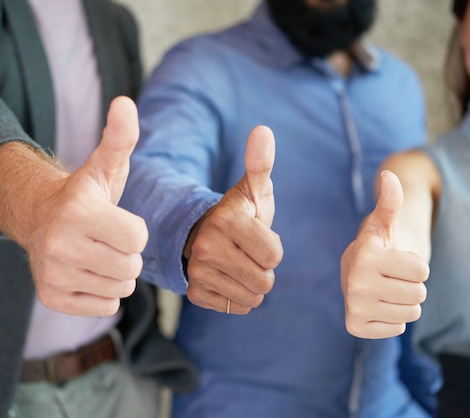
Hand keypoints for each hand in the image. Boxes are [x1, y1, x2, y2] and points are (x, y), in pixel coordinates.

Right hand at [24, 96, 147, 315]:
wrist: (39, 218)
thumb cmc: (85, 194)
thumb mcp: (105, 166)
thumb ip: (121, 137)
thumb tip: (126, 103)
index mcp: (78, 211)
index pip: (138, 237)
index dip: (134, 229)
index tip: (116, 220)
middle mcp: (59, 244)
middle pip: (131, 266)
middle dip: (127, 253)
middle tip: (106, 239)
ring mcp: (52, 273)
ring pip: (120, 288)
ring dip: (117, 274)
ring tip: (97, 254)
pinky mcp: (51, 298)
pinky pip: (105, 307)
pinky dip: (103, 292)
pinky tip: (87, 272)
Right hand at [184, 126, 282, 313]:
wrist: (204, 233)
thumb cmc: (240, 212)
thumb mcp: (253, 189)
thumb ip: (260, 163)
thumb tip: (263, 131)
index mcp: (226, 220)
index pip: (275, 256)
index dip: (273, 248)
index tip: (256, 235)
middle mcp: (206, 247)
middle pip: (265, 281)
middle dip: (264, 269)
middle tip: (248, 252)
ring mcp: (198, 272)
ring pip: (252, 298)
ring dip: (252, 284)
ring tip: (239, 263)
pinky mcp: (194, 293)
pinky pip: (234, 307)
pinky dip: (237, 297)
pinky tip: (227, 277)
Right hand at [340, 170, 427, 337]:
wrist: (355, 272)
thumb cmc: (379, 247)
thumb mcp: (386, 224)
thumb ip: (390, 201)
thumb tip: (390, 175)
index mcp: (365, 256)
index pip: (422, 271)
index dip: (416, 266)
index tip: (397, 261)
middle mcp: (355, 283)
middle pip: (418, 294)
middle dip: (412, 286)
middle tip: (393, 278)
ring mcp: (354, 306)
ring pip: (410, 313)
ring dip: (404, 303)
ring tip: (387, 291)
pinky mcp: (355, 326)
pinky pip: (397, 329)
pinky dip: (393, 320)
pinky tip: (379, 306)